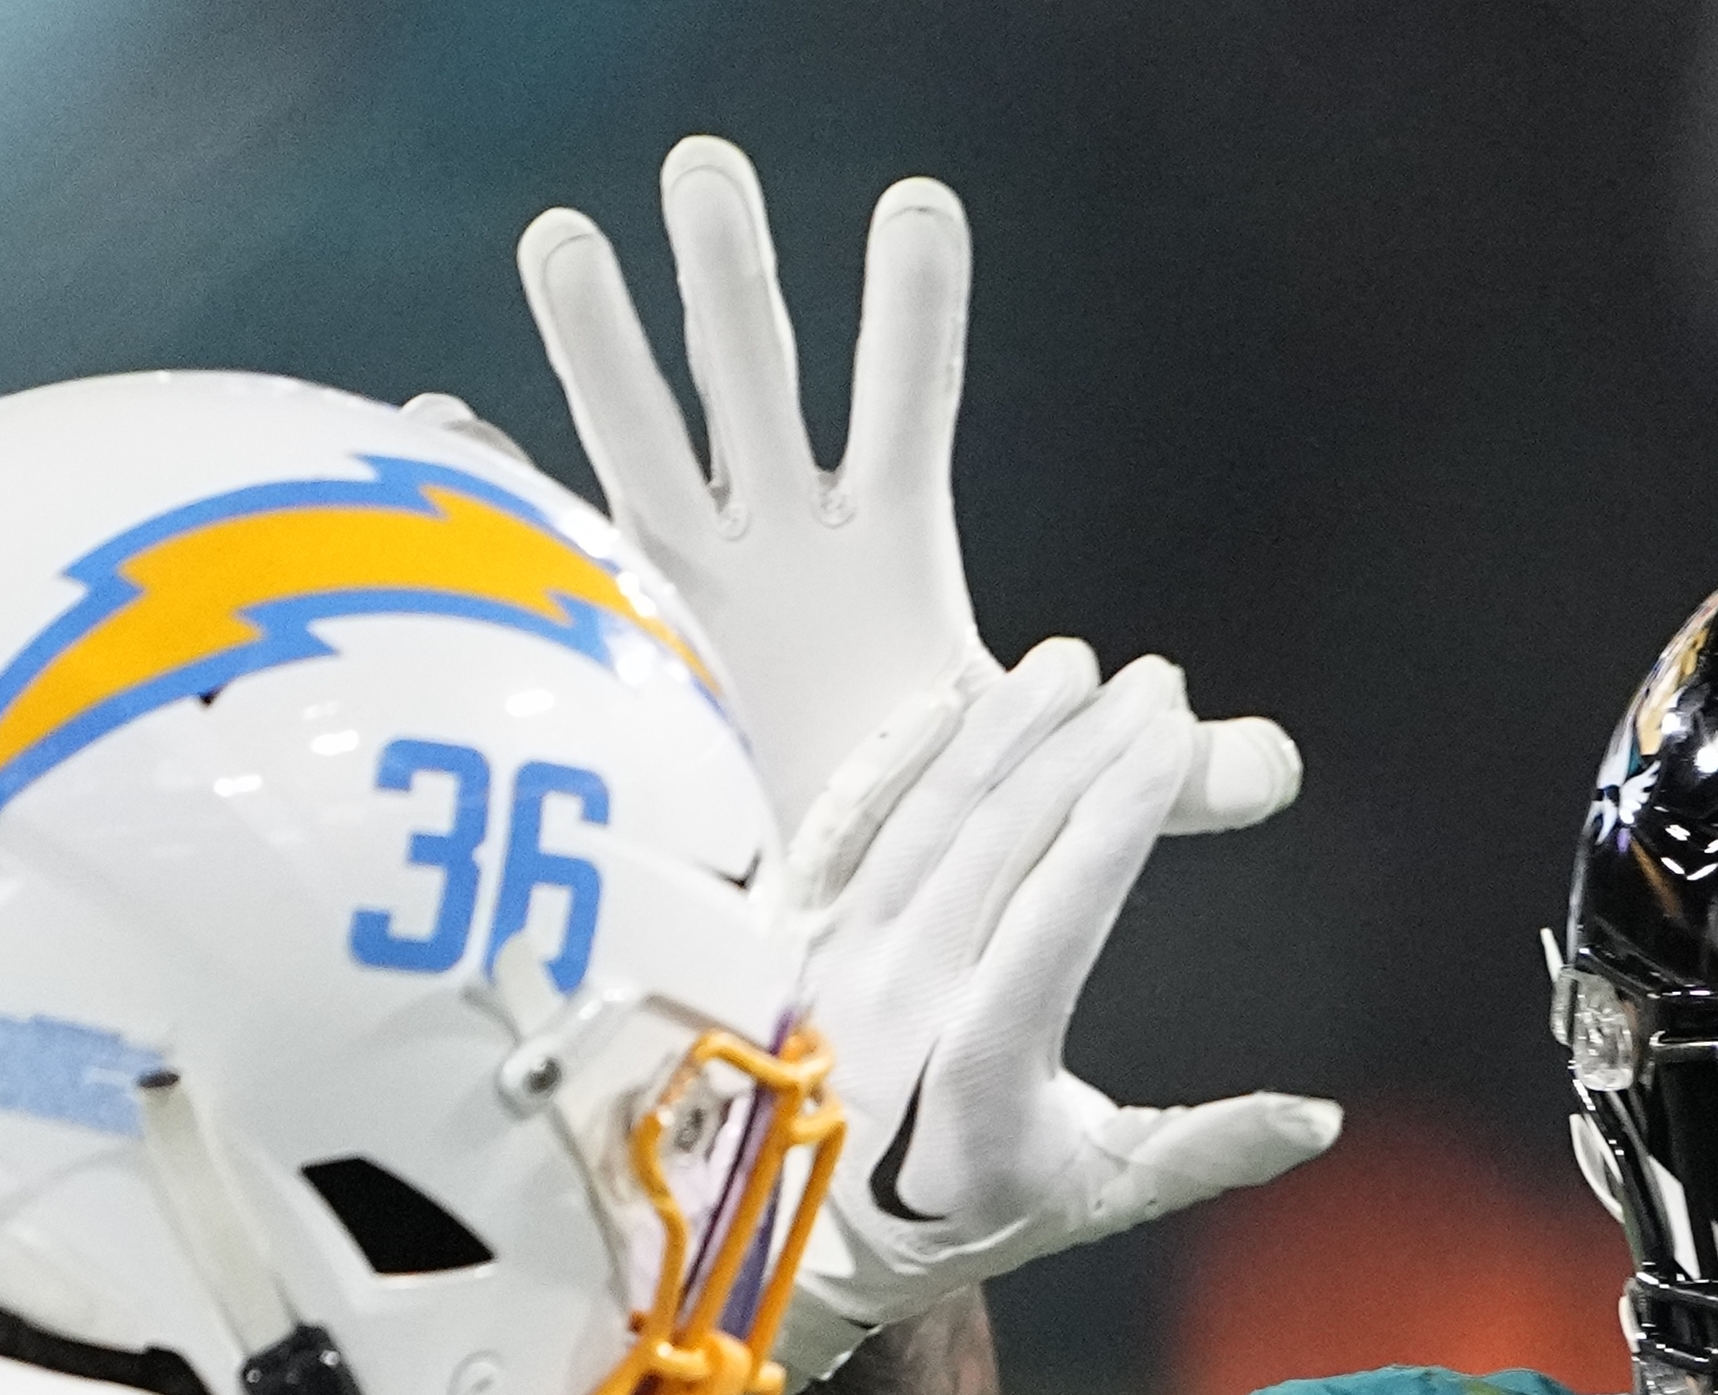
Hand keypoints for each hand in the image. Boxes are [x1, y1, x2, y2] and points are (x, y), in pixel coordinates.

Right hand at [519, 137, 1296, 849]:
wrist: (820, 904)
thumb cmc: (930, 821)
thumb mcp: (1043, 787)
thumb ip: (1162, 781)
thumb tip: (1276, 768)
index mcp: (885, 548)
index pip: (906, 403)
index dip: (911, 313)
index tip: (919, 207)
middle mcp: (778, 534)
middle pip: (753, 379)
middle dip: (729, 279)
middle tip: (707, 167)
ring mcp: (685, 575)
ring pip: (637, 434)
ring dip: (597, 342)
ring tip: (564, 237)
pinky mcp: (614, 633)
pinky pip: (544, 545)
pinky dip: (492, 490)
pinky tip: (441, 427)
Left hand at [765, 637, 1339, 1377]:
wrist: (789, 1242)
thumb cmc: (947, 1220)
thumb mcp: (1087, 1201)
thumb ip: (1203, 1152)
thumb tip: (1318, 1119)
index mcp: (980, 1068)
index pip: (1059, 910)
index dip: (1118, 812)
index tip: (1172, 736)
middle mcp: (900, 998)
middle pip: (1001, 839)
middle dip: (1084, 745)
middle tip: (1154, 683)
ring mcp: (836, 955)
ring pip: (928, 813)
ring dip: (1003, 727)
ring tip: (1072, 666)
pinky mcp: (794, 930)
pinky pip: (850, 819)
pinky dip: (904, 749)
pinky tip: (955, 698)